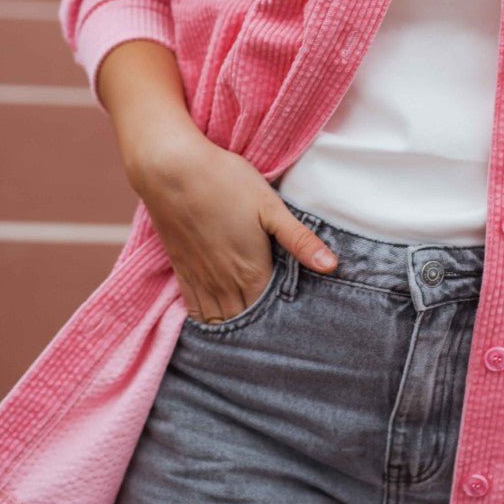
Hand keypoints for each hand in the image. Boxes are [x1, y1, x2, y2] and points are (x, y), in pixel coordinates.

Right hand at [130, 129, 337, 322]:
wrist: (171, 171)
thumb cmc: (225, 182)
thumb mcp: (270, 207)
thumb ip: (299, 240)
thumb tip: (331, 266)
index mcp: (252, 270)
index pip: (271, 311)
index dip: (284, 317)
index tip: (296, 320)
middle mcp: (225, 283)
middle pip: (246, 320)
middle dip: (261, 327)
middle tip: (277, 331)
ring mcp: (201, 279)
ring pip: (220, 319)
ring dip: (235, 327)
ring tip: (250, 332)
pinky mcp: (182, 271)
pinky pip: (196, 310)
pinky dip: (208, 320)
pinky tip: (217, 319)